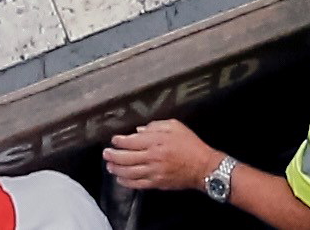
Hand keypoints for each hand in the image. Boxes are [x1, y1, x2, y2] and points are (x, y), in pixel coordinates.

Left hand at [101, 121, 217, 193]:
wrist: (203, 167)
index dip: (119, 141)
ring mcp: (154, 172)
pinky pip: (138, 184)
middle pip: (126, 158)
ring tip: (109, 166)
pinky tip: (120, 179)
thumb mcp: (174, 126)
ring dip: (116, 169)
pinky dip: (127, 182)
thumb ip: (155, 126)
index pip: (131, 141)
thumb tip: (139, 131)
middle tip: (105, 153)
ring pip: (129, 172)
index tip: (113, 140)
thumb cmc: (190, 144)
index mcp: (156, 141)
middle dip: (113, 156)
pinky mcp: (157, 183)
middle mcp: (152, 157)